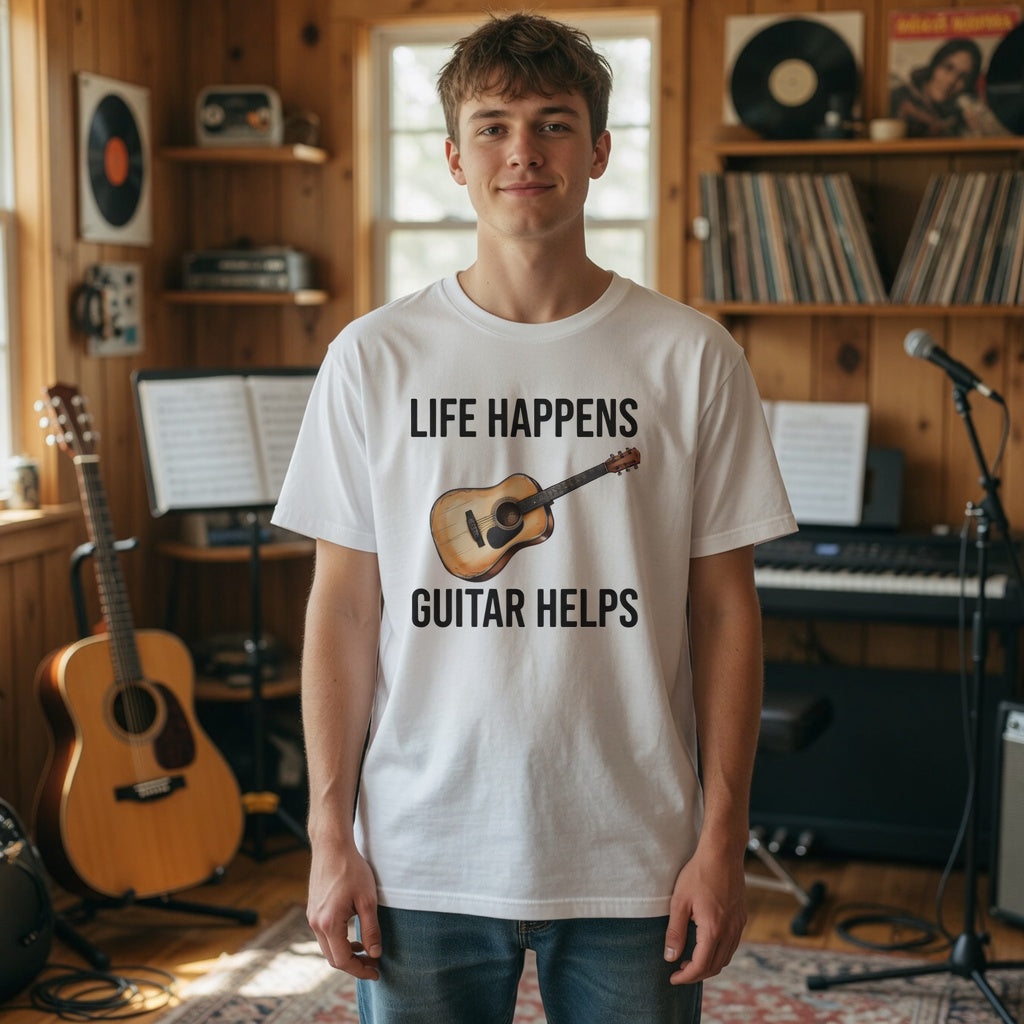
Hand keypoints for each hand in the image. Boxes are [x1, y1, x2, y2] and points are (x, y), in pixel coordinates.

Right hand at [306, 840, 381, 979]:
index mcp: (329, 924)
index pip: (343, 960)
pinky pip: (324, 935)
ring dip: (346, 953)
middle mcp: (316, 924)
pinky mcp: (312, 910)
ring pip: (328, 947)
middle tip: (374, 963)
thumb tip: (375, 953)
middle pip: (333, 958)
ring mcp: (312, 917)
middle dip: (354, 964)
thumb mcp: (367, 900)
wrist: (331, 846)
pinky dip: (339, 941)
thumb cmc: (351, 869)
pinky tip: (353, 935)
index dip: (360, 970)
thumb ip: (371, 929)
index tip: (376, 972)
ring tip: (366, 950)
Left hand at [663, 844, 745, 984]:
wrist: (723, 853)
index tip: (672, 978)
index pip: (700, 966)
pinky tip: (706, 944)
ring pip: (726, 957)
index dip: (685, 977)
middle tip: (679, 970)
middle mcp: (730, 932)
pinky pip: (732, 945)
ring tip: (690, 959)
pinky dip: (719, 952)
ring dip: (709, 964)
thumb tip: (670, 957)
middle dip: (697, 974)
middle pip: (715, 966)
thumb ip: (675, 931)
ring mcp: (738, 925)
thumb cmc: (699, 873)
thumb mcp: (679, 901)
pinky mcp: (741, 917)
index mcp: (713, 930)